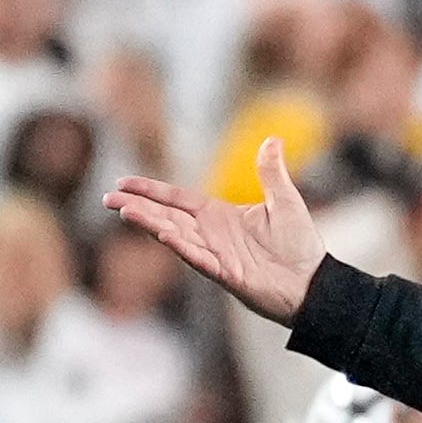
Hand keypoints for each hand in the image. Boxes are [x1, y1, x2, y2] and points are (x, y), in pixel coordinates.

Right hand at [103, 140, 327, 325]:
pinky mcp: (225, 273)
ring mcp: (215, 254)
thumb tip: (272, 139)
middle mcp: (210, 234)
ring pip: (174, 236)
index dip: (151, 190)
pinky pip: (198, 258)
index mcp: (218, 215)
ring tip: (124, 211)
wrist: (313, 284)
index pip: (176, 199)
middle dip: (138, 207)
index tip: (123, 183)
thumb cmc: (299, 246)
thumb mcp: (285, 201)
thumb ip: (271, 173)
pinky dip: (180, 246)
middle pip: (166, 216)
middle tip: (108, 199)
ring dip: (150, 224)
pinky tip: (162, 234)